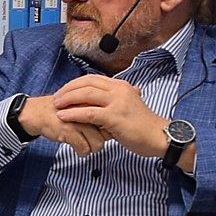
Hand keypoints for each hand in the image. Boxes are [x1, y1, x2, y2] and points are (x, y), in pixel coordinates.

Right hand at [18, 93, 110, 156]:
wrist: (37, 113)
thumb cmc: (61, 112)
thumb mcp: (82, 109)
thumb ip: (97, 115)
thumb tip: (113, 130)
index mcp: (94, 102)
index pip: (111, 122)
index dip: (106, 130)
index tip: (97, 131)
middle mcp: (88, 110)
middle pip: (108, 134)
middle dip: (100, 140)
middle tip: (88, 138)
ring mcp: (79, 120)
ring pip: (98, 144)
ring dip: (91, 148)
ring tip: (82, 143)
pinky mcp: (69, 130)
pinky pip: (84, 148)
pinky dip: (80, 151)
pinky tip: (74, 146)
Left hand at [51, 75, 166, 158]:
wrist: (159, 136)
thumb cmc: (142, 125)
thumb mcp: (127, 106)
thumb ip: (113, 100)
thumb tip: (97, 100)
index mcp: (120, 86)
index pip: (92, 78)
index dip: (74, 84)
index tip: (63, 92)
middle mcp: (119, 90)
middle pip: (86, 83)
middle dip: (67, 90)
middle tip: (55, 98)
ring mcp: (117, 102)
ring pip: (85, 94)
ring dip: (67, 99)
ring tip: (56, 106)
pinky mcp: (115, 116)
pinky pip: (88, 112)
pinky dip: (73, 113)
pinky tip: (63, 116)